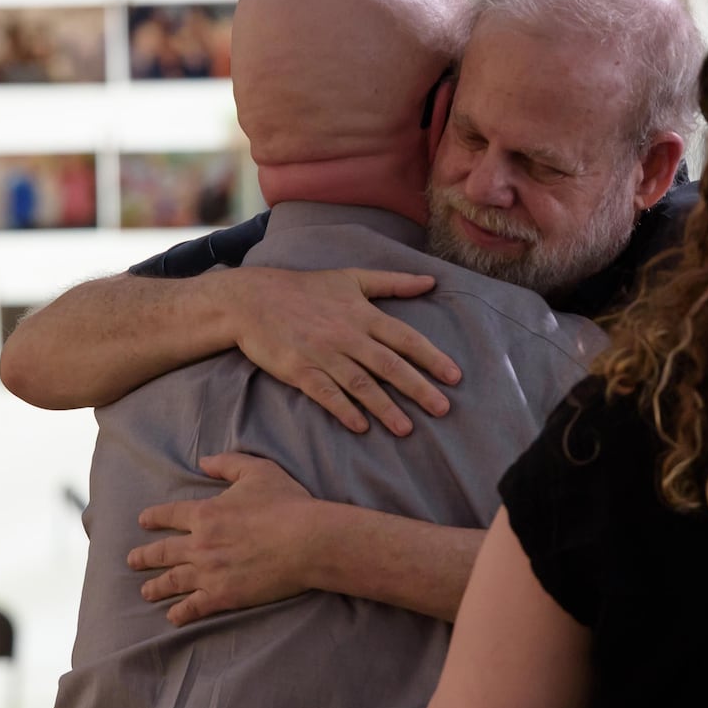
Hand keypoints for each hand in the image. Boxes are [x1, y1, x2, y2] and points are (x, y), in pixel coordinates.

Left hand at [128, 452, 318, 625]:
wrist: (307, 541)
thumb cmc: (287, 504)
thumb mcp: (258, 471)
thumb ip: (227, 463)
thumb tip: (203, 462)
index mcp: (205, 514)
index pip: (170, 515)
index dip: (154, 517)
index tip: (143, 521)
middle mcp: (200, 544)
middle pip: (163, 552)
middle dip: (145, 556)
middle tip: (132, 560)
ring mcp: (209, 573)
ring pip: (172, 581)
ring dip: (156, 586)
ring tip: (145, 591)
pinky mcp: (223, 596)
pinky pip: (193, 607)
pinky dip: (180, 612)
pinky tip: (172, 616)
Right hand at [218, 267, 461, 435]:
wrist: (252, 299)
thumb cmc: (306, 289)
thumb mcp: (351, 278)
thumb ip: (393, 282)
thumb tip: (431, 282)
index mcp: (362, 314)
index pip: (405, 338)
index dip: (432, 358)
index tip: (454, 377)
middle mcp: (347, 335)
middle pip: (389, 365)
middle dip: (418, 388)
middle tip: (442, 409)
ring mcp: (322, 353)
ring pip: (360, 384)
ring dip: (385, 407)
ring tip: (406, 428)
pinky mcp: (299, 370)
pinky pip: (326, 394)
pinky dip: (344, 410)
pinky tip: (361, 427)